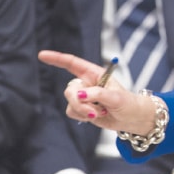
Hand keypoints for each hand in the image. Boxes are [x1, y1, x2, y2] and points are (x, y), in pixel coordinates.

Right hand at [40, 50, 158, 135]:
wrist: (131, 119)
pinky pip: (71, 111)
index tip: (42, 55)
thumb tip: (79, 95)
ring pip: (70, 102)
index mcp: (95, 73)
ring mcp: (83, 96)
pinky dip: (82, 116)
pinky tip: (96, 116)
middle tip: (95, 110)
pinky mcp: (82, 108)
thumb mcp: (116, 97)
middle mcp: (87, 83)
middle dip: (79, 102)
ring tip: (100, 112)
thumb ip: (97, 94)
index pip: (73, 63)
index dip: (57, 58)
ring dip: (84, 110)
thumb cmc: (127, 103)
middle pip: (70, 89)